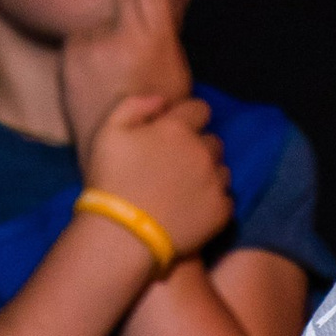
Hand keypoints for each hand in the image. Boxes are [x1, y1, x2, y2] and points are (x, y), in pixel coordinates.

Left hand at [62, 0, 191, 165]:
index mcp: (153, 35)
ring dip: (105, 23)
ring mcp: (90, 42)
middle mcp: (119, 32)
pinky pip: (82, 38)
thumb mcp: (174, 66)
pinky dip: (89, 46)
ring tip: (116, 61)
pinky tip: (97, 73)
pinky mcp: (70, 53)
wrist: (124, 152)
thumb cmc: (157, 111)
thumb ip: (160, 28)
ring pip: (98, 15)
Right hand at [80, 90, 232, 264]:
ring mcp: (214, 183)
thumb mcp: (108, 132)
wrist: (122, 235)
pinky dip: (213, 201)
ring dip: (208, 174)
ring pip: (222, 170)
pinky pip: (226, 199)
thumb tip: (161, 101)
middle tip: (177, 165)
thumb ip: (134, 106)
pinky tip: (194, 208)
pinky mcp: (220, 212)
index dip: (188, 117)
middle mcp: (202, 151)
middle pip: (213, 141)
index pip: (200, 109)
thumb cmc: (109, 181)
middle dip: (198, 148)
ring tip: (186, 189)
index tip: (176, 131)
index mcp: (177, 128)